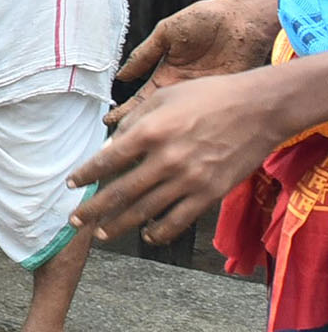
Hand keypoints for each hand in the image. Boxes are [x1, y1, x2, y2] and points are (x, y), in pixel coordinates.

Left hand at [72, 70, 284, 245]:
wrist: (259, 109)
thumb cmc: (208, 97)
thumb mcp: (163, 98)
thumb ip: (134, 123)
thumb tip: (110, 147)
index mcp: (150, 132)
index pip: (107, 160)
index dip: (86, 175)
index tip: (71, 185)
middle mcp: (166, 159)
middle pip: (121, 192)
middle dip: (94, 210)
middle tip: (76, 221)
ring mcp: (189, 180)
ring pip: (146, 211)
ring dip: (120, 225)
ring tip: (103, 233)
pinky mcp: (210, 194)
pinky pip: (179, 220)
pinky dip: (160, 232)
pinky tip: (147, 235)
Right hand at [109, 0, 282, 127]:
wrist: (242, 18)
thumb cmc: (204, 19)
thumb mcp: (166, 34)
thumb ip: (144, 55)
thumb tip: (120, 76)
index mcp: (167, 74)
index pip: (142, 98)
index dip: (126, 110)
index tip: (108, 122)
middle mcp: (184, 89)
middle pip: (159, 115)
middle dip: (140, 129)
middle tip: (122, 143)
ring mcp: (204, 96)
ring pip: (181, 120)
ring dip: (166, 132)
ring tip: (148, 146)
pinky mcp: (224, 97)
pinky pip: (206, 115)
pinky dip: (196, 127)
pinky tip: (183, 137)